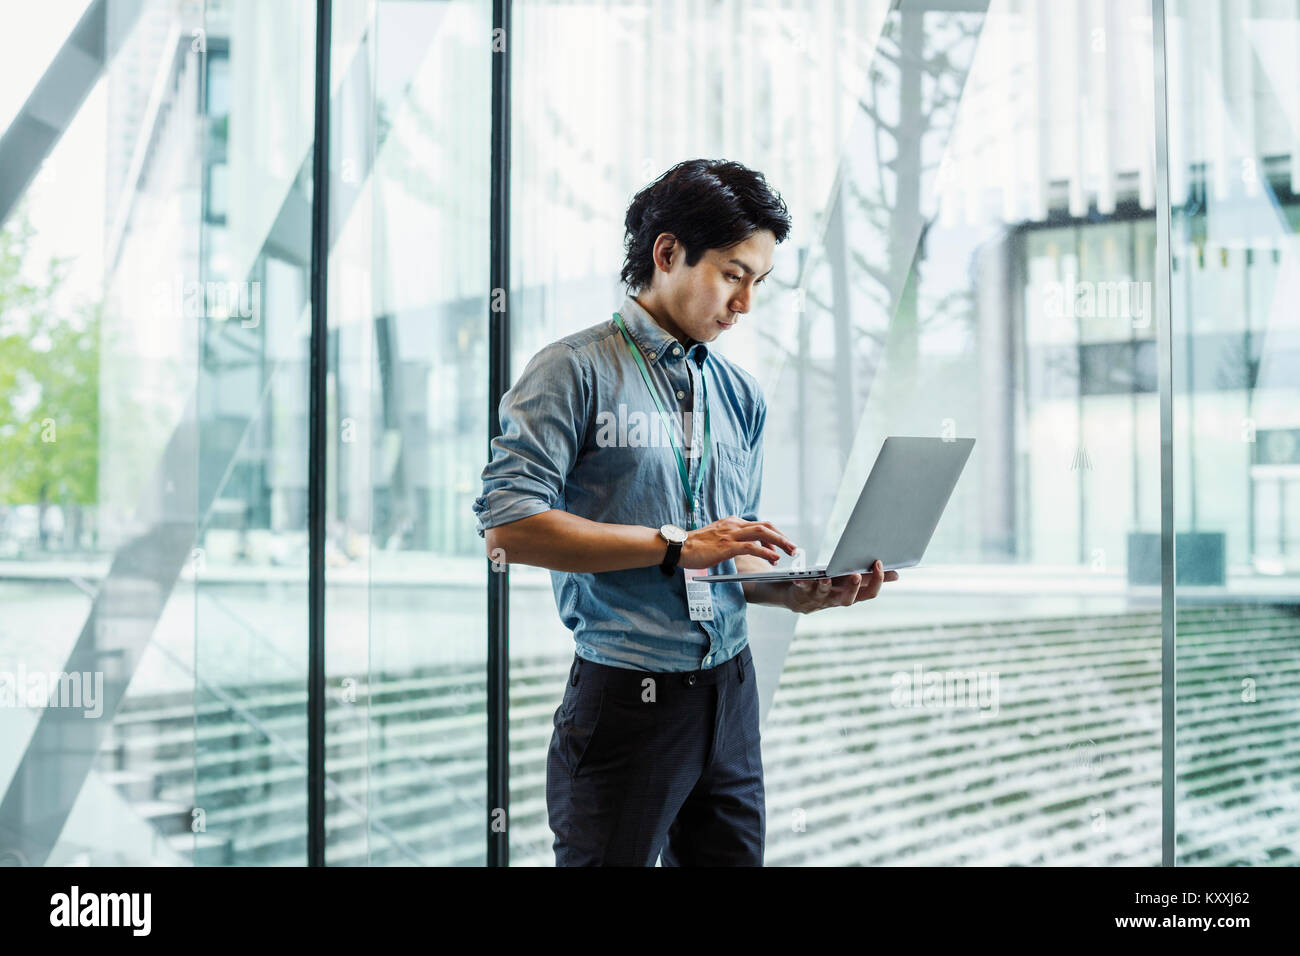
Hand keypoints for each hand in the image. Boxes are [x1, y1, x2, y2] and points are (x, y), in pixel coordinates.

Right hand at [679, 516, 797, 569]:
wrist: (679, 546)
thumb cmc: (695, 546)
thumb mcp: (717, 538)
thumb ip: (731, 539)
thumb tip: (746, 548)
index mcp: (732, 522)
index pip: (760, 525)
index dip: (774, 535)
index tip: (781, 546)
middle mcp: (734, 524)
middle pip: (766, 527)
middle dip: (782, 537)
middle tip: (793, 548)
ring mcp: (731, 534)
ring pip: (763, 533)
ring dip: (780, 542)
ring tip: (790, 552)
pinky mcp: (727, 546)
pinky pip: (752, 547)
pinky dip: (766, 553)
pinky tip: (773, 559)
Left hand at [784, 560, 898, 613]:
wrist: (800, 598)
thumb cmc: (831, 586)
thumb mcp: (851, 582)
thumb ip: (871, 579)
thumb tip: (896, 575)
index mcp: (851, 595)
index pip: (869, 594)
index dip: (876, 581)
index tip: (879, 563)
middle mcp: (836, 599)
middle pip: (847, 599)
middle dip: (852, 588)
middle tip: (856, 575)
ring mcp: (819, 597)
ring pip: (824, 594)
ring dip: (825, 585)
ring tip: (827, 576)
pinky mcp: (803, 592)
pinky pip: (802, 588)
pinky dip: (802, 583)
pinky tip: (800, 577)